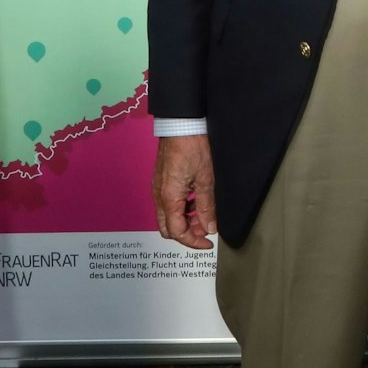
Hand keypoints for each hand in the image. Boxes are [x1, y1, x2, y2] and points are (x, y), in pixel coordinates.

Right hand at [152, 134, 217, 249]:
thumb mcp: (205, 180)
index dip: (194, 242)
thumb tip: (209, 227)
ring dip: (185, 220)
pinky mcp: (161, 182)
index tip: (208, 243)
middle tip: (205, 227)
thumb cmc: (193, 148)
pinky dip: (181, 209)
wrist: (180, 125)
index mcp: (169, 199)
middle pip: (168, 228)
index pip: (177, 233)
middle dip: (187, 233)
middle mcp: (159, 196)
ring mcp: (158, 189)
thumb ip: (206, 207)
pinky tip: (195, 200)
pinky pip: (168, 204)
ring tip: (203, 213)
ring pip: (167, 217)